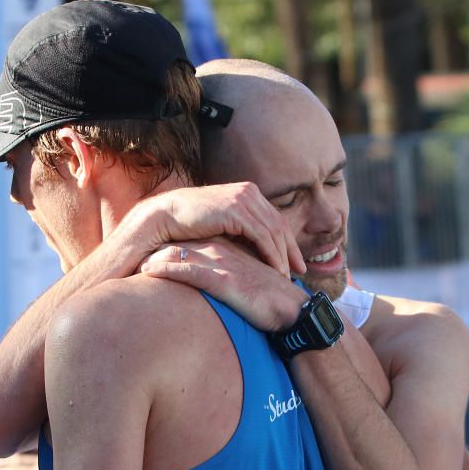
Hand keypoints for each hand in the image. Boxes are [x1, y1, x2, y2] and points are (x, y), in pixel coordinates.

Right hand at [134, 183, 305, 277]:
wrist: (166, 215)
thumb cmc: (189, 223)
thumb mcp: (222, 223)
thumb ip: (239, 228)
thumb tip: (253, 247)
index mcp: (248, 192)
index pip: (276, 218)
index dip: (288, 241)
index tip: (296, 261)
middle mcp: (250, 192)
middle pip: (280, 224)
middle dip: (292, 250)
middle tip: (302, 271)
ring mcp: (244, 200)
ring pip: (274, 232)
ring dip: (283, 256)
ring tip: (288, 276)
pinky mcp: (237, 212)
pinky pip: (263, 237)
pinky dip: (272, 255)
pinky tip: (276, 270)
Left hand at [141, 239, 308, 331]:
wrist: (293, 312)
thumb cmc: (274, 303)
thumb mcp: (251, 285)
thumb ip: (235, 279)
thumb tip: (222, 286)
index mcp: (232, 251)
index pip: (197, 242)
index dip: (175, 244)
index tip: (154, 251)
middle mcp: (225, 252)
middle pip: (185, 243)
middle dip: (161, 247)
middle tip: (137, 255)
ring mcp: (223, 263)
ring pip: (182, 253)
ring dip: (157, 256)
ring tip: (136, 263)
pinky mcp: (222, 279)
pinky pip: (188, 271)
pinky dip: (167, 269)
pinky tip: (148, 270)